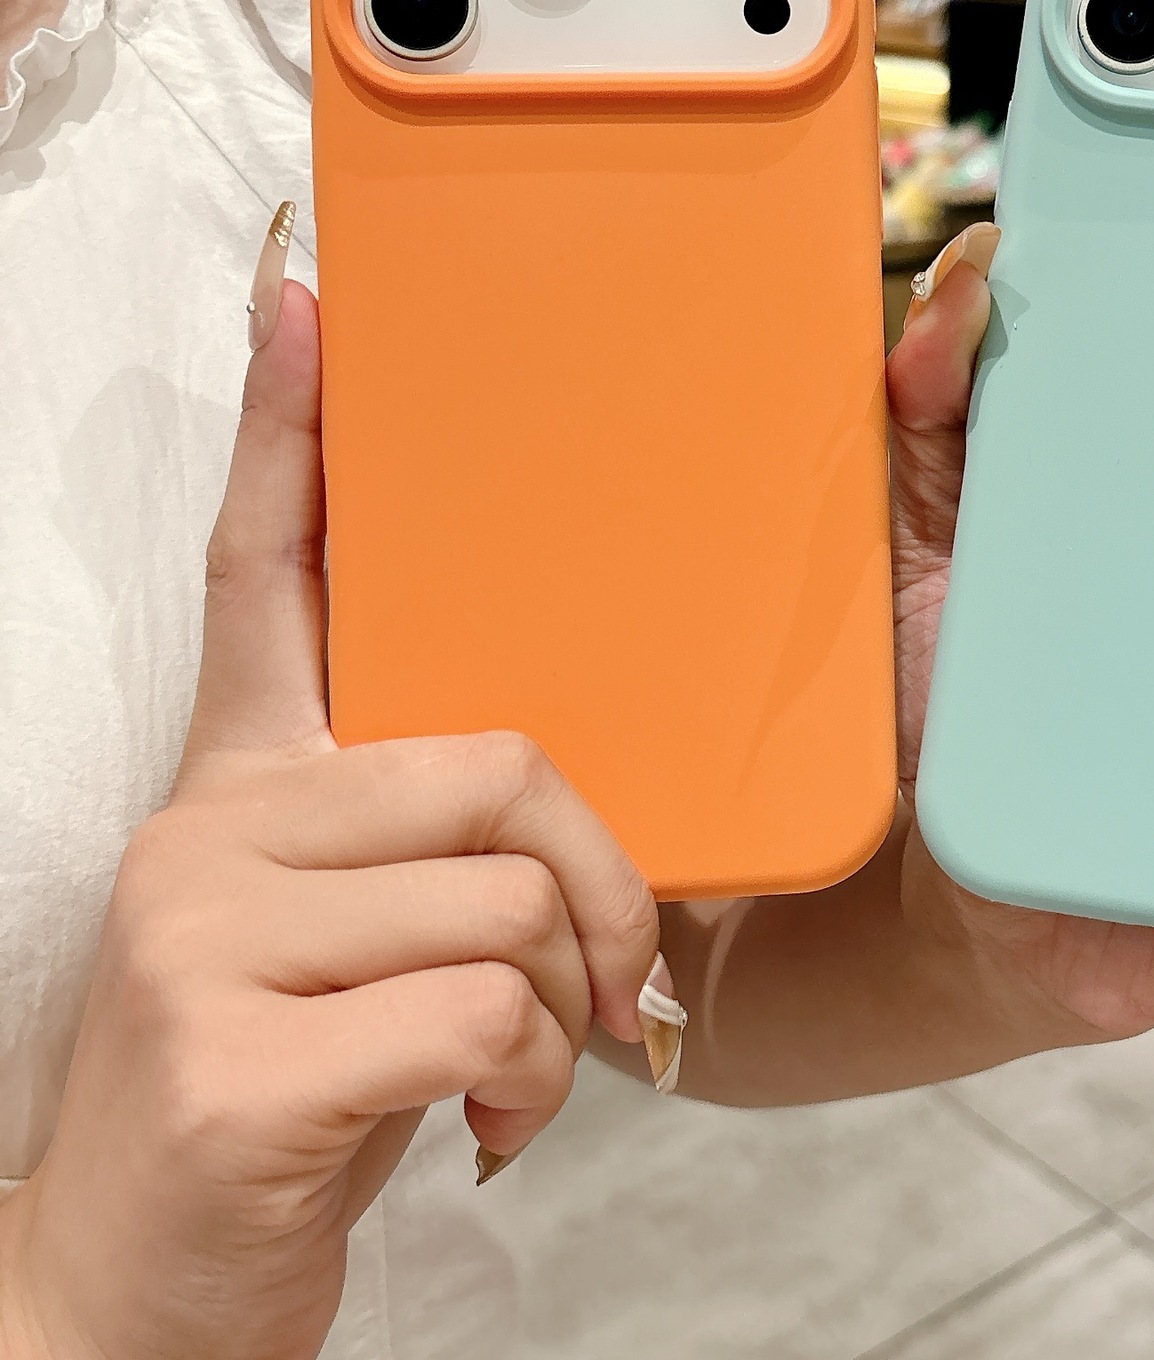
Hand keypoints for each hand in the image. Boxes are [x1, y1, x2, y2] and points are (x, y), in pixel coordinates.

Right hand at [0, 273, 657, 1359]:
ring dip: (562, 1003)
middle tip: (609, 977)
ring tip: (530, 1071)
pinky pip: (478, 1009)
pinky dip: (531, 1078)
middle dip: (594, 874)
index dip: (289, 430)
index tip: (308, 299)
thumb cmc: (292, 1091)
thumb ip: (419, 844)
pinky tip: (494, 1129)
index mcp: (242, 781)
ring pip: (504, 890)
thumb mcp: (343, 937)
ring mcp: (205, 938)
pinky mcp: (236, 1059)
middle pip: (490, 756)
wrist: (138, 1291)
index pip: (264, 572)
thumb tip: (551, 803)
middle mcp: (210, 827)